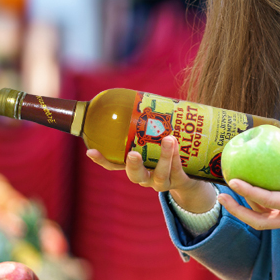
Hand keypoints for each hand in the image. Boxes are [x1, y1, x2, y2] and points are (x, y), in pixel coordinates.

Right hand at [85, 136, 217, 212]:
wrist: (189, 178)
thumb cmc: (167, 154)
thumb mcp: (156, 141)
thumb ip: (148, 124)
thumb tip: (140, 97)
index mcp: (135, 166)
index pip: (114, 165)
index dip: (102, 160)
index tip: (90, 151)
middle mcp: (146, 177)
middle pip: (135, 176)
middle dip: (133, 165)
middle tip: (133, 154)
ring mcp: (162, 182)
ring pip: (160, 174)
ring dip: (165, 157)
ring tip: (169, 139)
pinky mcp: (178, 182)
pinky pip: (177, 172)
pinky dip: (176, 158)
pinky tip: (178, 145)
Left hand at [217, 140, 279, 251]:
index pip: (269, 201)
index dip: (249, 192)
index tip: (233, 181)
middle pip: (257, 222)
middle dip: (237, 211)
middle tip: (221, 197)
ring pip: (263, 222)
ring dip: (246, 210)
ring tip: (230, 194)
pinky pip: (272, 219)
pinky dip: (260, 209)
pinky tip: (254, 195)